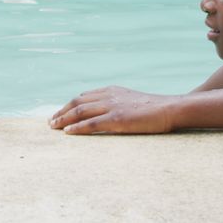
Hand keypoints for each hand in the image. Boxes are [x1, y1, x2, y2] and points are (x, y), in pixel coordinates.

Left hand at [49, 86, 178, 134]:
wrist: (171, 108)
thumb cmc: (154, 109)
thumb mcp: (131, 101)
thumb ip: (117, 103)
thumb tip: (105, 113)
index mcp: (112, 90)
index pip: (83, 96)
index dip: (69, 105)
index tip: (60, 113)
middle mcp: (109, 95)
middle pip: (77, 102)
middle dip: (62, 112)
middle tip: (51, 122)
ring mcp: (113, 106)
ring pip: (81, 111)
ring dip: (64, 119)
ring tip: (54, 127)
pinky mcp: (118, 119)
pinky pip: (92, 123)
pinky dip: (78, 128)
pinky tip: (68, 133)